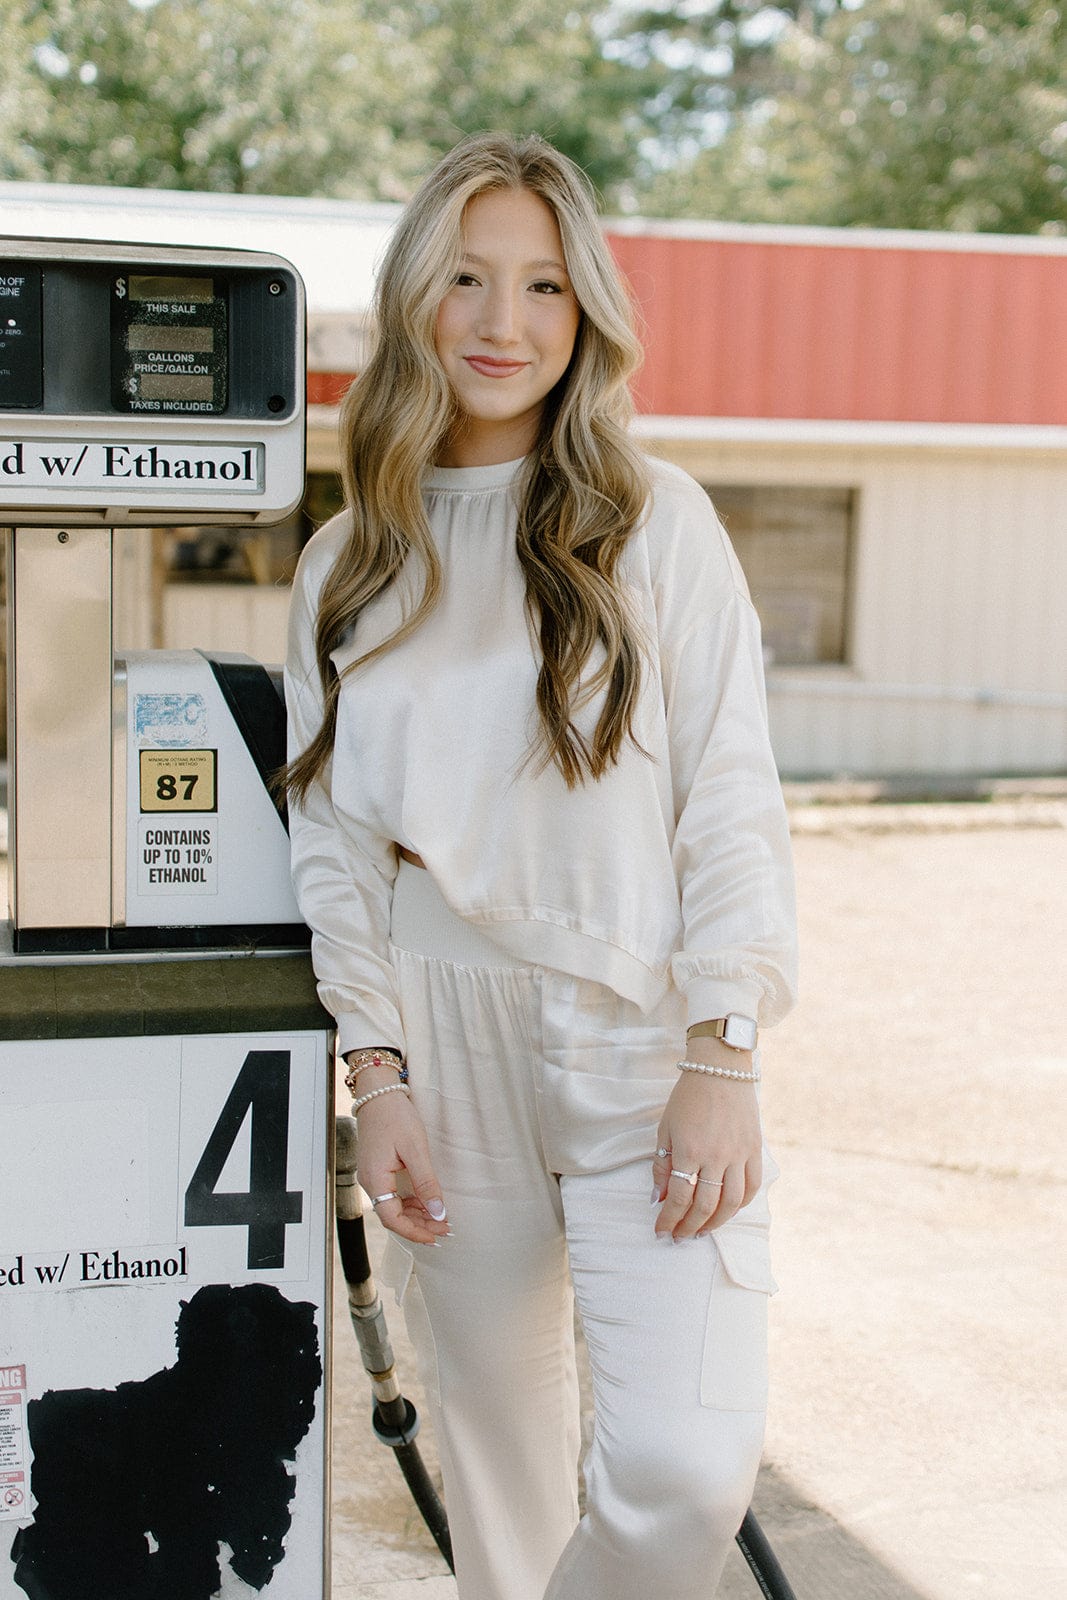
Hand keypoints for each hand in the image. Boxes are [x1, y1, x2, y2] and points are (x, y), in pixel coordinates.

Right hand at [353, 1069, 448, 1245]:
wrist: (379, 1093)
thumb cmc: (394, 1116)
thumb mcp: (415, 1149)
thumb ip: (426, 1182)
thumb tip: (437, 1211)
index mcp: (375, 1179)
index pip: (392, 1219)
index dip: (414, 1231)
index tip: (435, 1236)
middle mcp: (370, 1182)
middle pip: (392, 1215)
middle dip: (418, 1225)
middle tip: (444, 1229)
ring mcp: (373, 1176)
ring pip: (393, 1206)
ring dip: (416, 1215)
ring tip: (439, 1218)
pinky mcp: (378, 1169)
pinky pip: (393, 1194)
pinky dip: (410, 1202)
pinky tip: (426, 1202)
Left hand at [651, 1060, 761, 1239]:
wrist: (720, 1069)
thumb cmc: (688, 1097)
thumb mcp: (666, 1128)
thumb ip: (662, 1165)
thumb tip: (658, 1199)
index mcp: (689, 1150)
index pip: (679, 1197)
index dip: (668, 1219)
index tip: (661, 1231)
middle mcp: (716, 1156)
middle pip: (705, 1206)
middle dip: (689, 1227)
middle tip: (679, 1237)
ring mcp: (739, 1154)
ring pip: (731, 1203)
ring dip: (716, 1223)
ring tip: (702, 1231)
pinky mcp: (755, 1149)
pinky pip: (752, 1186)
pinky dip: (741, 1204)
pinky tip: (728, 1210)